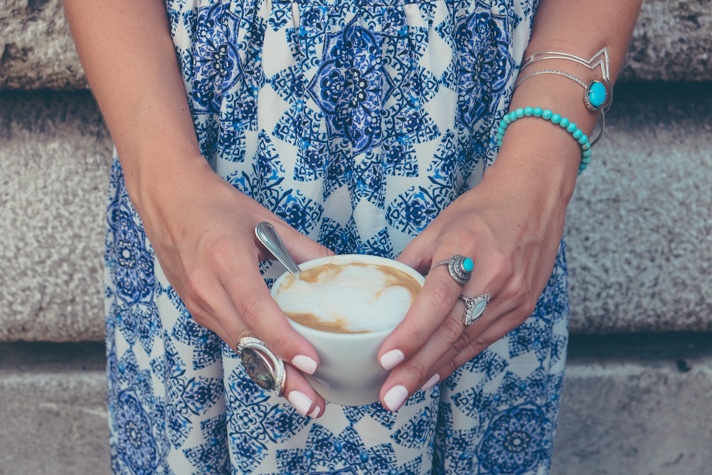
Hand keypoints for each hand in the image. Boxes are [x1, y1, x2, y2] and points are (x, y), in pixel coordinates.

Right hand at [135, 157, 332, 417]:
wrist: (166, 199)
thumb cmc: (215, 205)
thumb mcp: (264, 220)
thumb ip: (302, 249)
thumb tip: (337, 269)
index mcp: (226, 260)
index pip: (256, 309)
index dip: (283, 340)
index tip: (311, 363)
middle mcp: (207, 289)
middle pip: (248, 343)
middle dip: (283, 378)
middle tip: (314, 404)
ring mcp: (198, 303)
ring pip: (239, 348)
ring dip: (270, 375)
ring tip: (303, 397)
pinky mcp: (197, 310)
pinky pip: (230, 339)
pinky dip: (255, 358)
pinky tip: (279, 371)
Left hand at [376, 162, 571, 410]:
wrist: (534, 199)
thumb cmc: (482, 210)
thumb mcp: (438, 226)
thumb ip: (411, 262)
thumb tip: (384, 294)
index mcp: (467, 249)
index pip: (436, 300)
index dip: (411, 333)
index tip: (386, 360)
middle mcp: (494, 276)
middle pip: (451, 331)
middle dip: (417, 368)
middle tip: (389, 396)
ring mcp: (513, 296)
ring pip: (467, 342)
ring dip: (433, 370)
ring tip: (403, 392)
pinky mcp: (522, 307)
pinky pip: (484, 340)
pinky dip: (457, 359)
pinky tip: (435, 374)